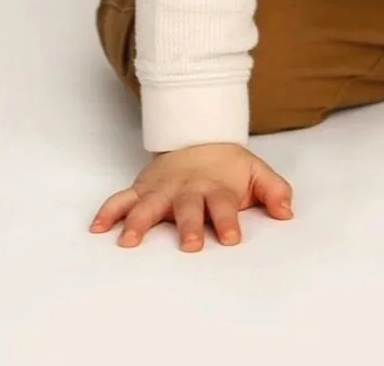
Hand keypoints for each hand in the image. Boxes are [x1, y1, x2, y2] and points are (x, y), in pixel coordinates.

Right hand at [89, 142, 293, 251]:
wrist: (199, 137)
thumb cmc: (229, 167)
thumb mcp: (257, 172)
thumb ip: (275, 191)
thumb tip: (287, 212)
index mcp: (216, 187)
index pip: (223, 205)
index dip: (228, 221)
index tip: (231, 238)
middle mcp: (187, 189)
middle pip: (187, 208)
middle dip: (187, 226)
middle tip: (189, 245)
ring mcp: (162, 189)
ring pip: (148, 204)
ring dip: (138, 221)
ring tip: (128, 241)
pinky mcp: (142, 188)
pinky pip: (121, 199)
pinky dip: (108, 211)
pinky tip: (97, 228)